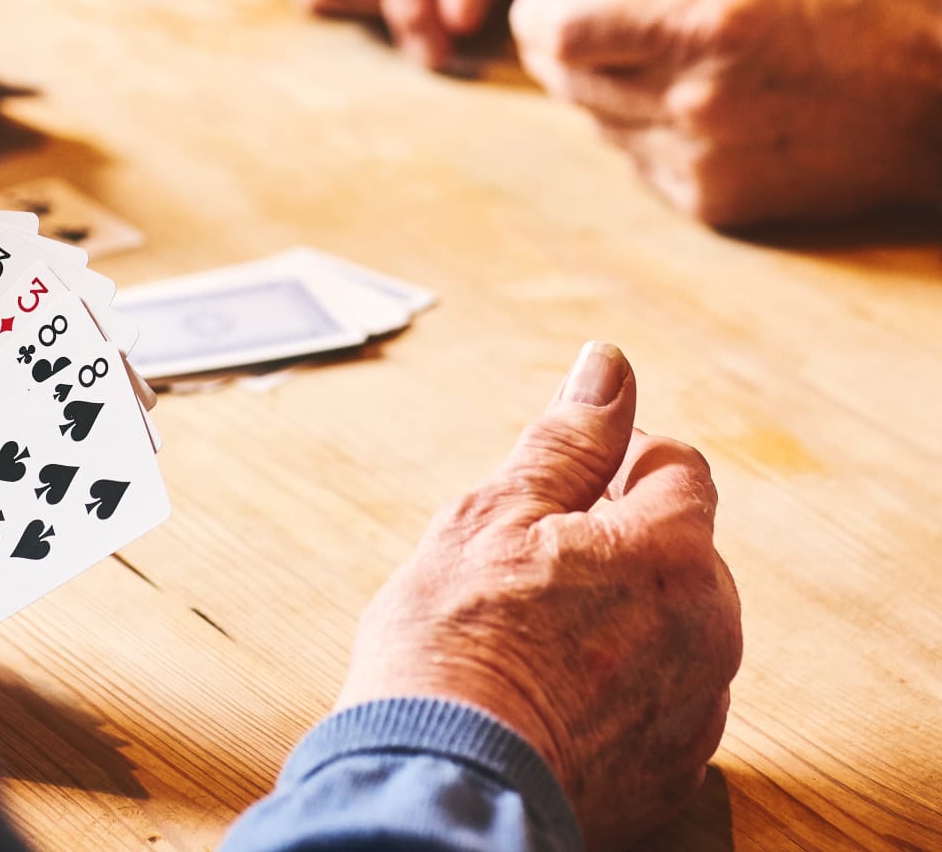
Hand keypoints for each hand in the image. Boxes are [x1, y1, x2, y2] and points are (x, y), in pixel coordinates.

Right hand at [338, 343, 741, 850]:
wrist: (439, 780)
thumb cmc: (457, 642)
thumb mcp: (498, 513)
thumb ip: (569, 439)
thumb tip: (608, 366)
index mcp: (672, 555)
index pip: (678, 466)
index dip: (617, 459)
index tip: (561, 489)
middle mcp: (707, 632)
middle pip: (677, 546)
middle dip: (617, 538)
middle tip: (530, 562)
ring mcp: (693, 708)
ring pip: (666, 620)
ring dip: (616, 609)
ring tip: (532, 630)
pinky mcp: (670, 769)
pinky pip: (655, 691)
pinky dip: (614, 678)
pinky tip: (547, 686)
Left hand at [511, 0, 941, 226]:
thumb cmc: (874, 24)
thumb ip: (674, 1)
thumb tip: (603, 13)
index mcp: (704, 27)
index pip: (565, 31)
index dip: (533, 14)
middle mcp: (692, 100)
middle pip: (567, 82)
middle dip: (550, 50)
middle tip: (554, 28)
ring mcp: (702, 160)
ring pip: (599, 125)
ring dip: (596, 93)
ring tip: (626, 64)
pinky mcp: (716, 205)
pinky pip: (642, 164)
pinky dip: (641, 135)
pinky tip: (676, 110)